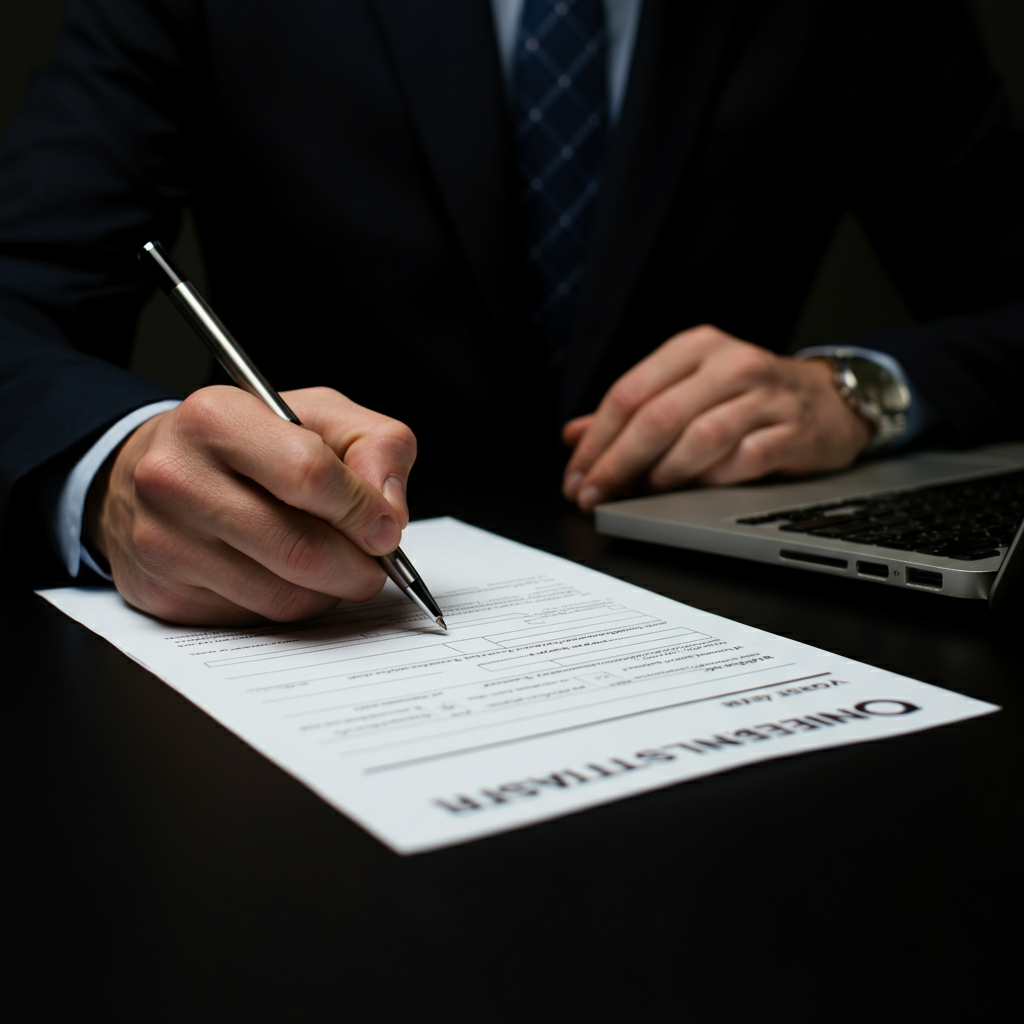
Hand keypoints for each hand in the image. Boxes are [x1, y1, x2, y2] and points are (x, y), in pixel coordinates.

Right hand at [85, 386, 416, 624]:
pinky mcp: (163, 593)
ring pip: (284, 597)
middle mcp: (176, 479)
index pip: (309, 475)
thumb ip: (376, 446)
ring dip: (328, 591)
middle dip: (358, 567)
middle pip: (301, 549)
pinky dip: (289, 604)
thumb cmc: (249, 440)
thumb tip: (389, 514)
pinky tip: (284, 574)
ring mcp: (163, 542)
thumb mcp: (320, 415)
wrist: (158, 469)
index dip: (363, 509)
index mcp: (216, 419)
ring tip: (331, 564)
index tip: (386, 527)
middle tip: (374, 563)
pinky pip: (256, 619)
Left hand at [562, 325, 872, 510]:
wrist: (832, 400)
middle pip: (658, 417)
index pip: (628, 393)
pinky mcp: (794, 430)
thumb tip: (573, 436)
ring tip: (642, 494)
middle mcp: (730, 364)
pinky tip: (692, 493)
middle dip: (617, 464)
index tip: (576, 478)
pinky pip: (743, 461)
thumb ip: (632, 409)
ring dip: (662, 474)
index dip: (596, 441)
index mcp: (695, 348)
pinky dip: (711, 480)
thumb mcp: (687, 388)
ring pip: (700, 438)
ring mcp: (766, 396)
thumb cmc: (747, 397)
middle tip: (594, 496)